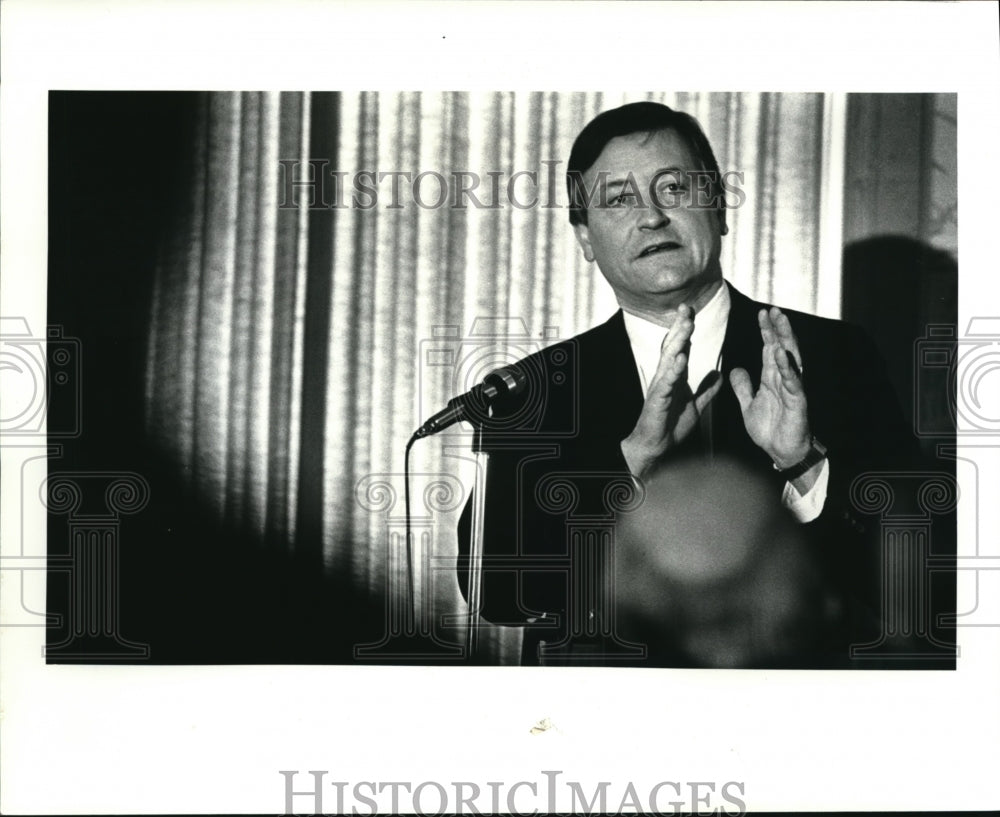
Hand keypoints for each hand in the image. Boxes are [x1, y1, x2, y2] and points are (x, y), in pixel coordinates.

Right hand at [621, 304, 722, 478]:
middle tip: (686, 307)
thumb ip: (706, 390)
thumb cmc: (671, 427)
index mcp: (674, 377)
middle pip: (673, 346)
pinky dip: (673, 370)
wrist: (657, 447)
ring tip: (685, 325)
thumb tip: (718, 374)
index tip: (690, 311)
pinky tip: (679, 359)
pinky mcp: (658, 400)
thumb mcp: (696, 405)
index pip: (680, 347)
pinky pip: (666, 382)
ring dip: (677, 342)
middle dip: (679, 327)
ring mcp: (660, 387)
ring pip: (668, 359)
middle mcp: (665, 377)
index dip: (685, 330)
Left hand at [729, 307, 810, 468]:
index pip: (769, 349)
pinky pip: (793, 383)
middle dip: (778, 328)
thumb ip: (742, 387)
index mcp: (772, 379)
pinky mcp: (798, 403)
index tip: (762, 313)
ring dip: (785, 341)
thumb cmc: (769, 430)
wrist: (780, 453)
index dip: (767, 331)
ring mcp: (793, 389)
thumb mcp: (748, 405)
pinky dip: (787, 368)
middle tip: (773, 309)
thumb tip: (735, 369)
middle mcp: (784, 380)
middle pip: (782, 348)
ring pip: (791, 360)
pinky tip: (780, 355)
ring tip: (780, 322)